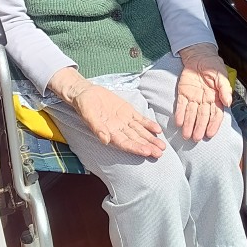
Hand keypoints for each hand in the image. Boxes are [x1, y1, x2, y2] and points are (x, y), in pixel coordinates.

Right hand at [48, 68, 165, 157]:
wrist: (86, 93)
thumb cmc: (84, 105)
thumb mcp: (88, 114)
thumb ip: (97, 127)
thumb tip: (105, 140)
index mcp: (109, 132)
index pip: (124, 143)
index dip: (135, 148)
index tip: (146, 152)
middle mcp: (118, 129)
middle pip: (135, 140)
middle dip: (147, 146)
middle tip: (159, 153)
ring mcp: (124, 121)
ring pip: (140, 132)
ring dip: (151, 139)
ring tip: (162, 146)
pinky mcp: (128, 111)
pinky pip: (140, 120)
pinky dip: (149, 124)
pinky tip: (158, 130)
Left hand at [176, 43, 231, 140]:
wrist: (199, 56)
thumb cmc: (213, 66)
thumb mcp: (222, 76)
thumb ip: (225, 89)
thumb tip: (228, 102)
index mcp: (216, 98)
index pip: (216, 115)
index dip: (213, 125)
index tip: (209, 133)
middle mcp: (204, 101)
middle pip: (202, 117)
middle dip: (199, 128)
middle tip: (196, 138)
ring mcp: (193, 98)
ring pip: (191, 114)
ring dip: (188, 125)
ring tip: (186, 135)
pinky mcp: (183, 93)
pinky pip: (181, 105)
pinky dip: (179, 114)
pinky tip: (178, 123)